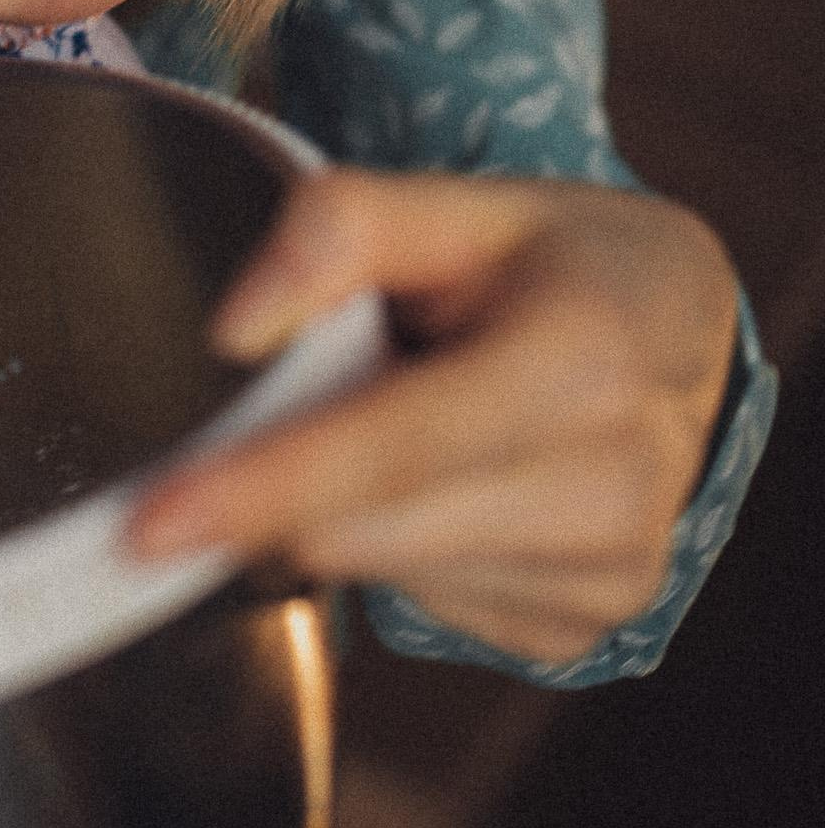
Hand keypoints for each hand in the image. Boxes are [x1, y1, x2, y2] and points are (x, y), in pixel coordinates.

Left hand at [122, 166, 738, 664]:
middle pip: (363, 530)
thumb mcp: (462, 201)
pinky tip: (454, 480)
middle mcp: (615, 483)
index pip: (391, 444)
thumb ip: (339, 227)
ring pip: (382, 574)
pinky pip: (429, 607)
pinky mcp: (586, 627)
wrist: (680, 332)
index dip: (261, 484)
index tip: (148, 523)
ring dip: (353, 508)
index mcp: (583, 358)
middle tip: (307, 398)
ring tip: (416, 417)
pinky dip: (406, 543)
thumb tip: (232, 330)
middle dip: (286, 482)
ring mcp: (610, 572)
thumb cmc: (552, 257)